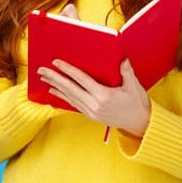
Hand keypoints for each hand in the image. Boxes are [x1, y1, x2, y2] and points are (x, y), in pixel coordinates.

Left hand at [38, 4, 150, 136]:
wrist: (140, 124)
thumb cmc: (138, 103)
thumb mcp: (134, 85)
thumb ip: (126, 71)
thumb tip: (121, 58)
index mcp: (104, 96)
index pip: (82, 80)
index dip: (68, 70)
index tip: (56, 62)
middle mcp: (95, 105)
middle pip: (70, 89)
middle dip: (55, 78)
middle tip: (41, 70)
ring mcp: (91, 112)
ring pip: (69, 97)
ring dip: (55, 87)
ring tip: (43, 78)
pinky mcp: (90, 115)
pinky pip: (73, 104)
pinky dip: (62, 97)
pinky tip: (54, 92)